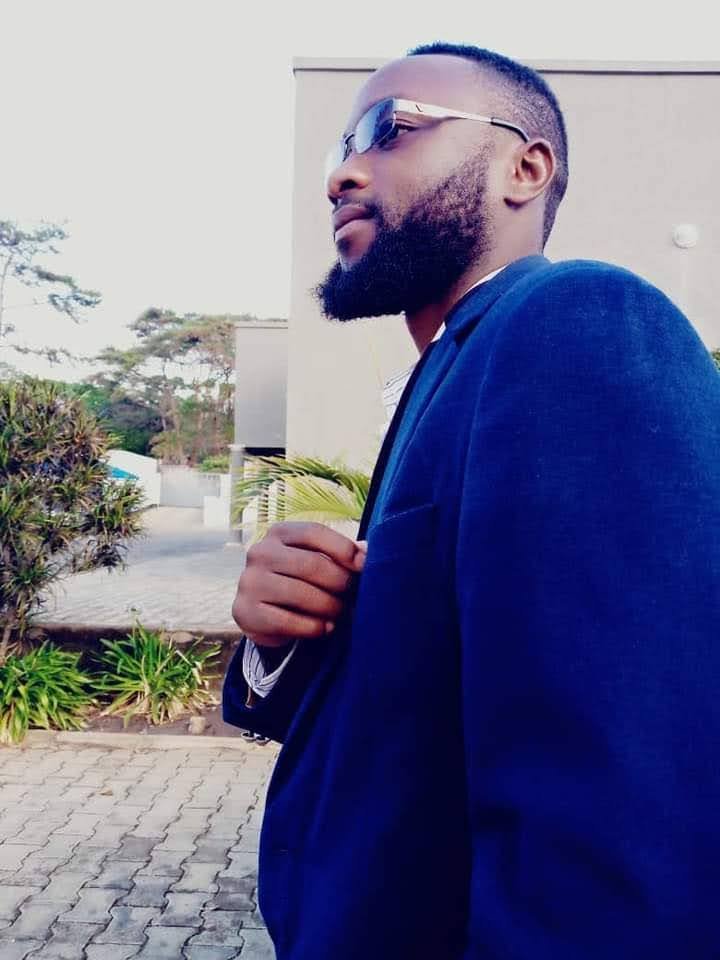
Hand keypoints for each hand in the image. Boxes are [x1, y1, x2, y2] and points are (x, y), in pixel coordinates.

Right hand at [232, 521, 366, 647]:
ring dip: (329, 606)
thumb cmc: (298, 580)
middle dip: (340, 582)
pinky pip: (288, 621)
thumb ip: (340, 554)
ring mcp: (250, 581)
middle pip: (312, 564)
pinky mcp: (245, 611)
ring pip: (302, 594)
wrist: (262, 612)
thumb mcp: (315, 560)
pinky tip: (325, 627)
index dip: (343, 549)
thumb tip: (367, 552)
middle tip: (352, 595)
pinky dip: (313, 627)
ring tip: (339, 612)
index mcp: (279, 533)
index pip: (314, 533)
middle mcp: (260, 552)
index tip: (363, 565)